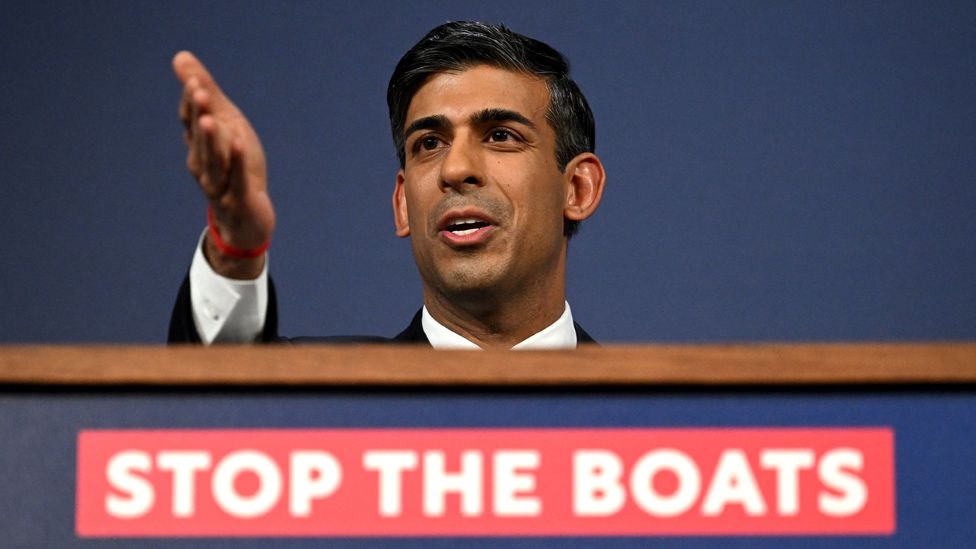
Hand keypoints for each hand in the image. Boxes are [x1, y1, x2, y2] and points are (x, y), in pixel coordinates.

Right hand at [174, 51, 274, 278]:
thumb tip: (180, 56)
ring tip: (209, 118)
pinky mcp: (238, 199)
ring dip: (210, 139)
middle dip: (198, 114)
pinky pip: (236, 179)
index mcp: (199, 147)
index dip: (192, 102)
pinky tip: (238, 143)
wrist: (246, 222)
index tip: (193, 79)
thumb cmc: (235, 169)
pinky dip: (236, 161)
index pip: (191, 121)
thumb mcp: (225, 126)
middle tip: (198, 90)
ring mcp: (219, 184)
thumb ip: (207, 95)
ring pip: (213, 160)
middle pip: (199, 137)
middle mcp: (203, 165)